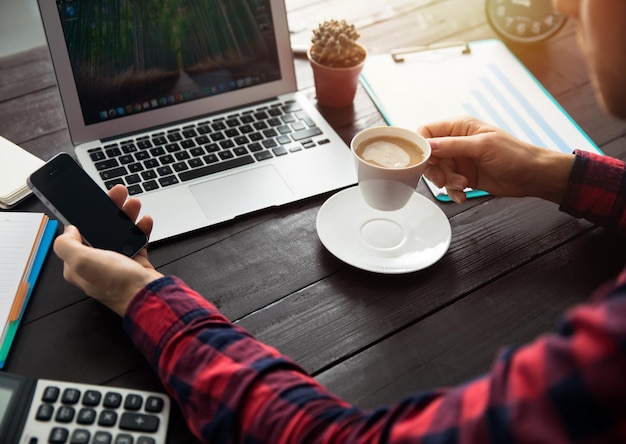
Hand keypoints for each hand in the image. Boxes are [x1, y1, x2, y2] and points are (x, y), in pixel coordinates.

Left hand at [53, 185, 162, 314]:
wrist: (149, 296)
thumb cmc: (117, 284)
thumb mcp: (81, 261)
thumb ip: (66, 244)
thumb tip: (68, 230)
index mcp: (78, 264)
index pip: (78, 234)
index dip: (86, 215)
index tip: (93, 200)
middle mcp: (97, 263)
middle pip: (101, 229)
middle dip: (111, 210)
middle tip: (119, 194)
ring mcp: (118, 262)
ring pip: (120, 232)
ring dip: (127, 216)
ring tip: (134, 204)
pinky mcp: (136, 262)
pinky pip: (137, 240)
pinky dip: (141, 229)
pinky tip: (145, 221)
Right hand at [418, 117, 574, 203]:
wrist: (532, 176)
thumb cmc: (515, 154)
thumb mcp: (482, 146)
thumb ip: (453, 145)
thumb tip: (428, 145)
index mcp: (459, 128)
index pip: (428, 131)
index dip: (422, 145)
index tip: (424, 160)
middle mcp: (456, 143)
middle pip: (429, 156)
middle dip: (435, 170)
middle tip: (443, 179)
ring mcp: (459, 161)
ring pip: (437, 172)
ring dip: (447, 182)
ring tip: (462, 185)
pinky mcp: (463, 177)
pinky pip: (448, 185)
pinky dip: (453, 192)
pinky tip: (463, 195)